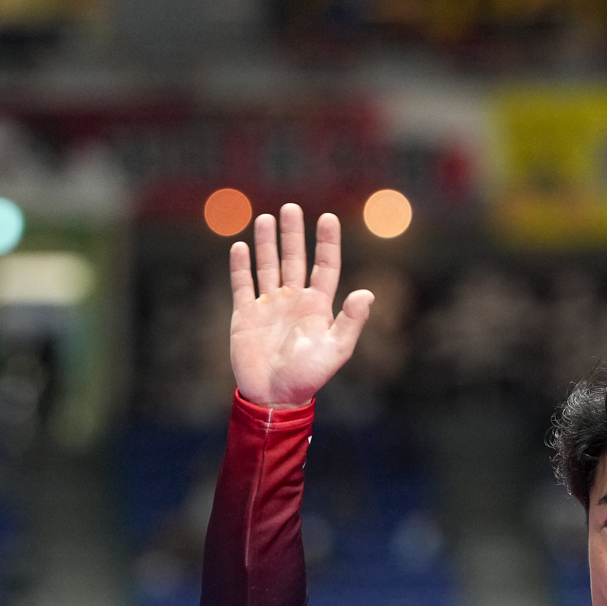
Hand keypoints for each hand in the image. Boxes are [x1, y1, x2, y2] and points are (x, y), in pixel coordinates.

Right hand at [228, 203, 373, 408]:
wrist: (273, 397)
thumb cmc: (308, 377)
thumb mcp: (335, 351)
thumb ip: (350, 322)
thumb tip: (367, 294)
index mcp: (317, 307)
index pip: (325, 267)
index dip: (327, 243)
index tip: (327, 218)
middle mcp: (294, 301)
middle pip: (294, 259)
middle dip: (292, 234)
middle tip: (290, 208)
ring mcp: (269, 306)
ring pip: (268, 266)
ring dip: (266, 243)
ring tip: (265, 218)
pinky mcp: (246, 315)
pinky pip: (242, 285)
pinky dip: (240, 266)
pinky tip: (239, 246)